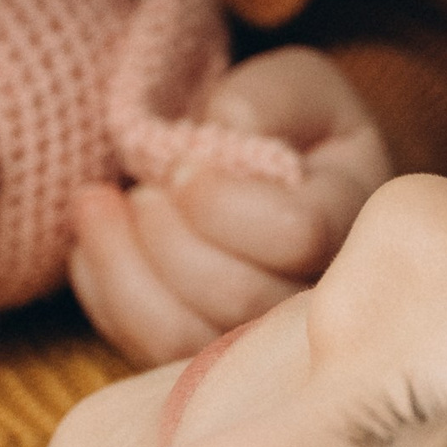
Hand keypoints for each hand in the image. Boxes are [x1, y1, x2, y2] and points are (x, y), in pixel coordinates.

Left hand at [67, 45, 391, 366]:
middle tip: (144, 185)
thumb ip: (269, 98)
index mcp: (351, 221)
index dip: (221, 200)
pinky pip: (142, 347)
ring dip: (121, 264)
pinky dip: (102, 288)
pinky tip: (95, 239)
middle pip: (234, 295)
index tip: (182, 162)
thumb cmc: (288, 126)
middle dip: (166, 231)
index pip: (295, 234)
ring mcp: (259, 345)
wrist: (274, 175)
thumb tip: (224, 130)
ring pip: (180, 337)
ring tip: (100, 203)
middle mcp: (314, 300)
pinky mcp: (204, 363)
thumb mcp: (296, 84)